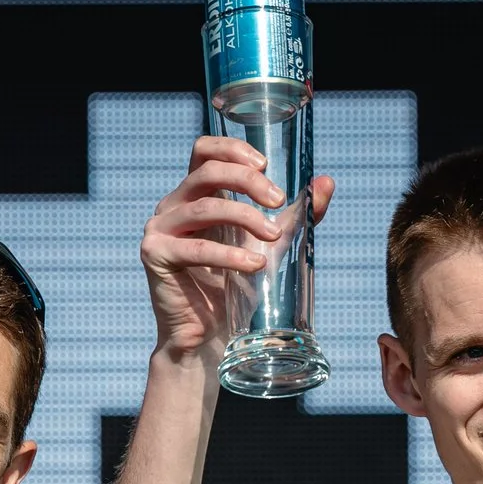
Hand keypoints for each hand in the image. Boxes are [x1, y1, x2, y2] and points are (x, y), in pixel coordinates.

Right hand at [139, 137, 334, 360]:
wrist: (208, 333)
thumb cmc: (235, 284)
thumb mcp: (270, 242)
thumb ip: (295, 214)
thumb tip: (327, 182)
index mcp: (195, 193)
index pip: (204, 151)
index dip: (233, 149)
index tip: (265, 166)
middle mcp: (173, 204)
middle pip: (207, 172)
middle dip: (248, 182)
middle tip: (277, 201)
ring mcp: (160, 228)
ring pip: (205, 207)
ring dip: (245, 218)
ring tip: (273, 238)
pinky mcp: (155, 255)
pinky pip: (196, 248)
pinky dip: (229, 255)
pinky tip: (254, 265)